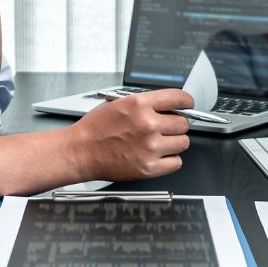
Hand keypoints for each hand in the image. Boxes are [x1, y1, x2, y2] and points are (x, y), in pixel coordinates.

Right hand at [71, 89, 193, 180]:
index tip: (187, 105)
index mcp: (139, 105)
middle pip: (183, 123)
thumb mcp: (118, 103)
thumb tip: (167, 104)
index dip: (186, 102)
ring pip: (183, 142)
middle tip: (163, 128)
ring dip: (174, 142)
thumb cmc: (95, 129)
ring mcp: (150, 147)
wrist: (80, 151)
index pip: (178, 99)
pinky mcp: (149, 168)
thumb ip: (145, 103)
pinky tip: (157, 155)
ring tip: (158, 143)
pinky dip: (170, 160)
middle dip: (175, 125)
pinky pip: (176, 162)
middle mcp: (148, 124)